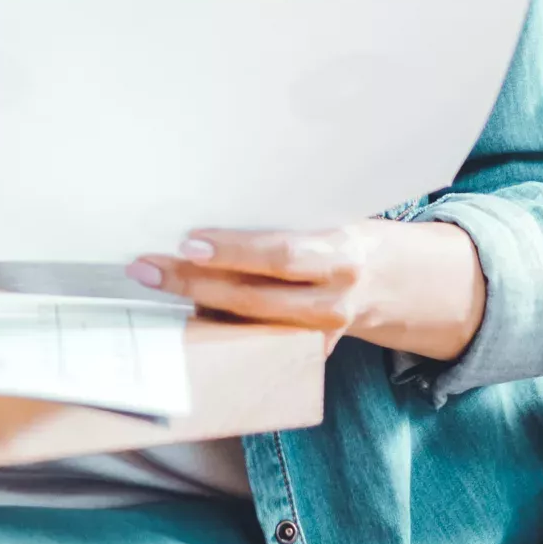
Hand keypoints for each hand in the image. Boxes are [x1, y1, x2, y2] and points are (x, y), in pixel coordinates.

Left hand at [129, 218, 486, 358]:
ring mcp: (319, 335)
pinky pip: (254, 342)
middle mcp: (333, 299)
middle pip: (253, 297)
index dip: (233, 251)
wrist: (396, 283)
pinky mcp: (306, 355)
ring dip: (195, 307)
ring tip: (154, 284)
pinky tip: (181, 311)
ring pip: (248, 325)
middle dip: (193, 282)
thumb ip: (289, 215)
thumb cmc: (350, 235)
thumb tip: (218, 188)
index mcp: (342, 253)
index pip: (281, 254)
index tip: (188, 240)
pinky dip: (217, 327)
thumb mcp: (335, 216)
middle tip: (146, 267)